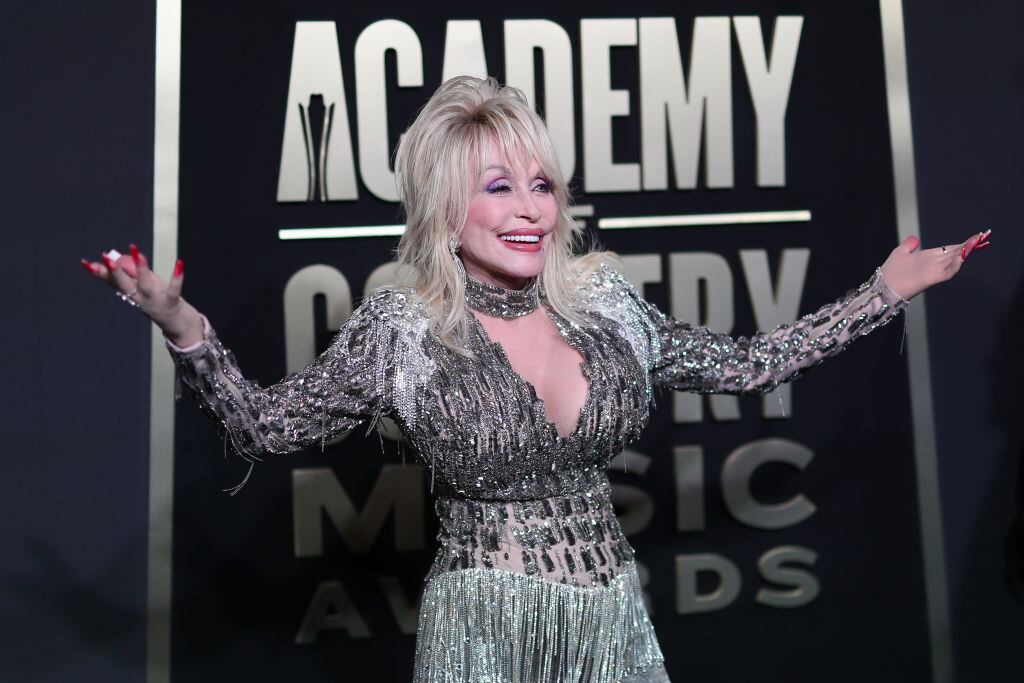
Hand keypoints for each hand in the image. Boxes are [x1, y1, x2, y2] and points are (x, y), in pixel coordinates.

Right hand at [80, 244, 203, 345]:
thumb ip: (126, 275)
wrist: (177, 325)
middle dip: (115, 272)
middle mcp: (140, 298)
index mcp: (131, 293)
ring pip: (146, 285)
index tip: (86, 263)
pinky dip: (177, 277)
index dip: (100, 272)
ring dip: (142, 269)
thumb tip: (110, 259)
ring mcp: (155, 300)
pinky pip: (174, 289)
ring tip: (139, 254)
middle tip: (106, 259)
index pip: (112, 281)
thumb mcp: (139, 288)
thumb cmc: (157, 301)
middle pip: (125, 284)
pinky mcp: (172, 302)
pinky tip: (179, 264)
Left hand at [879, 229, 990, 299]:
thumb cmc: (890, 272)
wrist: (881, 287)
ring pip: (952, 261)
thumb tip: (915, 238)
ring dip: (964, 252)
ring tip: (975, 242)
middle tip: (981, 237)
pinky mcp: (930, 279)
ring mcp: (932, 271)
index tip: (974, 237)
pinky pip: (946, 273)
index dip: (961, 244)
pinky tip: (960, 257)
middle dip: (967, 246)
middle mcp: (933, 264)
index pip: (949, 249)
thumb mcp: (899, 254)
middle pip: (954, 253)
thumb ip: (908, 246)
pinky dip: (953, 266)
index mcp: (928, 257)